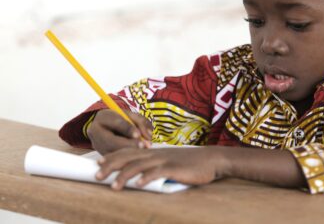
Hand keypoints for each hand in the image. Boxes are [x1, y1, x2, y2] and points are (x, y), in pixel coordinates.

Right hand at [87, 109, 152, 154]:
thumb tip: (148, 137)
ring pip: (113, 153)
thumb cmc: (121, 119)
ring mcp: (98, 146)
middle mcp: (96, 133)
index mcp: (103, 118)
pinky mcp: (102, 155)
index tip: (138, 134)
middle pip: (112, 141)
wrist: (107, 126)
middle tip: (143, 146)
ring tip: (142, 151)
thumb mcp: (131, 116)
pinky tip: (137, 157)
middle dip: (129, 145)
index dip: (128, 129)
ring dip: (129, 153)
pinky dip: (127, 159)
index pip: (116, 123)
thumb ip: (141, 123)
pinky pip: (114, 159)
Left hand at [95, 147, 228, 189]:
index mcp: (153, 152)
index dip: (112, 157)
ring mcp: (164, 160)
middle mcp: (155, 153)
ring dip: (124, 175)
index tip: (98, 164)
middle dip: (111, 166)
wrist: (211, 159)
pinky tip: (138, 185)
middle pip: (128, 157)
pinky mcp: (174, 168)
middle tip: (97, 175)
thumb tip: (141, 175)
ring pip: (139, 165)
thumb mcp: (169, 161)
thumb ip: (155, 165)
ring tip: (113, 186)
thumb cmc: (190, 162)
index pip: (128, 152)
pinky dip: (146, 178)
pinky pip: (157, 172)